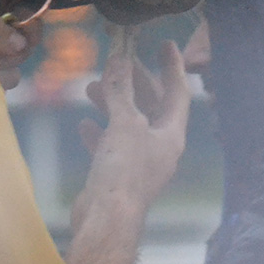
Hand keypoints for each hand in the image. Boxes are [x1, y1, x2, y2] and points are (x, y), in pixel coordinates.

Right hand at [71, 30, 188, 226]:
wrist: (107, 219)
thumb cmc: (124, 171)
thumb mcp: (125, 123)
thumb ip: (121, 90)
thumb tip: (119, 59)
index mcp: (171, 135)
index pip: (178, 92)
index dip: (172, 66)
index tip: (166, 44)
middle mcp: (160, 148)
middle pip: (151, 106)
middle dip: (133, 82)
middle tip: (119, 60)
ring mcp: (139, 162)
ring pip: (128, 123)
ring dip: (112, 103)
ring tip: (90, 87)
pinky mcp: (119, 174)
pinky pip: (111, 145)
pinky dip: (100, 131)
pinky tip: (85, 124)